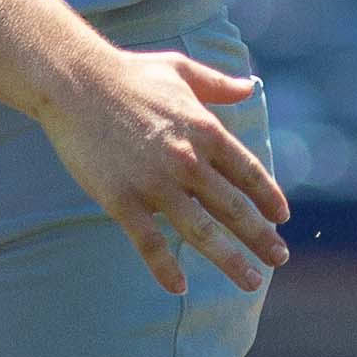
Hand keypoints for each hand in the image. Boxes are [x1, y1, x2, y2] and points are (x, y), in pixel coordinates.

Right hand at [27, 48, 293, 295]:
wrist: (74, 82)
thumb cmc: (128, 74)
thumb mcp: (181, 70)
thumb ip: (218, 84)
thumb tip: (250, 86)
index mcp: (205, 130)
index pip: (248, 173)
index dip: (268, 198)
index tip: (281, 218)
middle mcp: (188, 160)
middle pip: (234, 208)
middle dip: (261, 237)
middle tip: (279, 258)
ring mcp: (155, 183)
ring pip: (202, 232)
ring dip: (231, 260)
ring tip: (252, 282)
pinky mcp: (122, 200)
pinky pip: (149, 243)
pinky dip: (165, 268)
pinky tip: (178, 287)